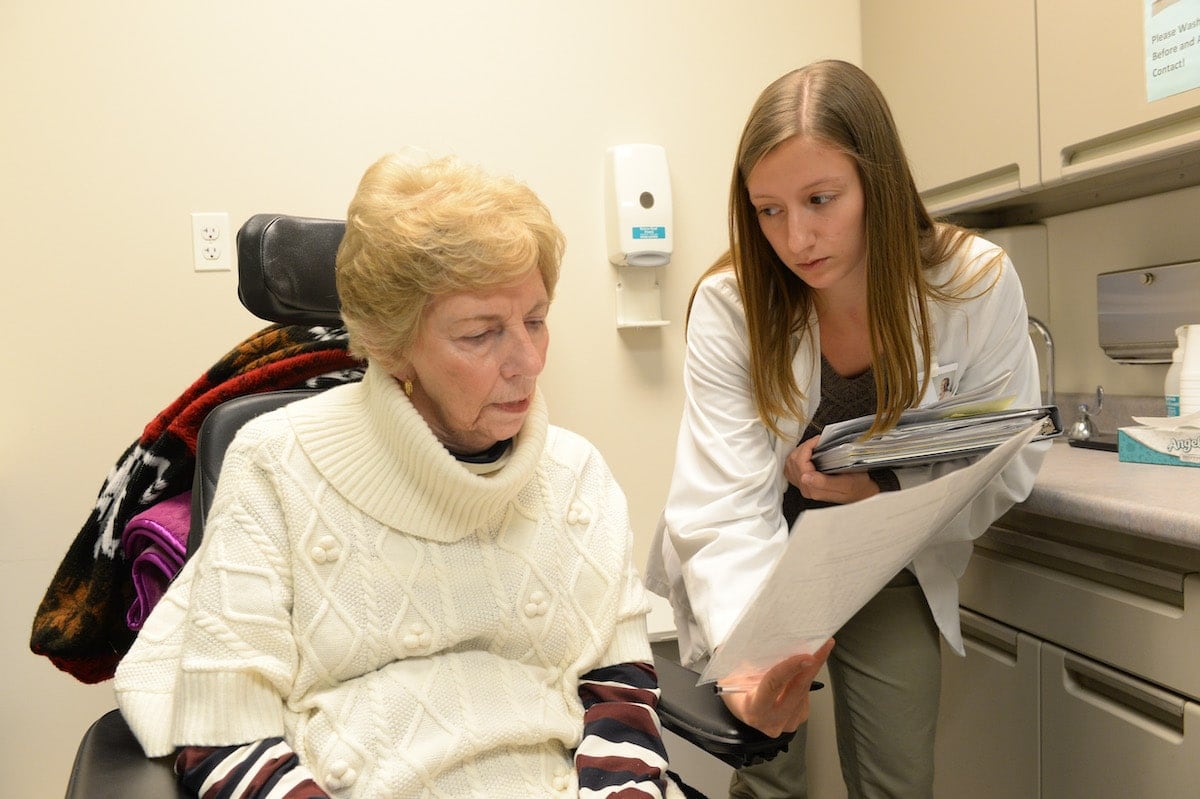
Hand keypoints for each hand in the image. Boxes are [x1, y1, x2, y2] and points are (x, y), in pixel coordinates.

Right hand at [717, 638, 834, 736]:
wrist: (740, 708)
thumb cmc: (735, 689)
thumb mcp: (734, 674)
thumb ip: (749, 661)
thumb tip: (765, 638)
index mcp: (753, 709)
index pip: (773, 685)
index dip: (789, 668)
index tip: (805, 656)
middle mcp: (771, 720)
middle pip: (796, 689)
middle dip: (812, 665)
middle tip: (823, 645)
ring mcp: (786, 723)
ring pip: (804, 692)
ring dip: (811, 670)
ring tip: (816, 650)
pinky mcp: (797, 719)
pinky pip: (806, 697)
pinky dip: (806, 680)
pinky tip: (805, 668)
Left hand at [786, 437, 878, 503]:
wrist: (862, 493)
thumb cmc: (857, 487)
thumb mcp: (846, 483)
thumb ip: (824, 482)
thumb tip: (804, 477)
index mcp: (814, 490)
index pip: (800, 463)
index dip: (808, 447)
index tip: (819, 440)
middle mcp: (806, 489)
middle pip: (793, 462)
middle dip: (804, 447)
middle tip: (818, 441)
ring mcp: (804, 487)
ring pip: (790, 463)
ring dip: (800, 451)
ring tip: (813, 446)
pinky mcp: (805, 483)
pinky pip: (791, 468)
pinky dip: (796, 457)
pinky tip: (806, 454)